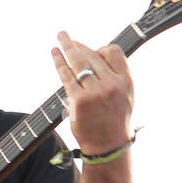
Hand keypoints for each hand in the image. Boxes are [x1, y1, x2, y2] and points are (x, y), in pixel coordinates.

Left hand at [50, 30, 134, 154]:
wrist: (107, 146)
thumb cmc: (114, 120)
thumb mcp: (125, 95)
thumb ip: (114, 75)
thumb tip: (95, 54)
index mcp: (126, 81)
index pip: (113, 52)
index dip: (100, 48)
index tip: (90, 50)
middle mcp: (112, 85)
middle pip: (92, 56)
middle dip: (77, 44)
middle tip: (65, 35)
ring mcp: (95, 92)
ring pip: (78, 63)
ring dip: (67, 47)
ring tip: (60, 37)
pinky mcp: (79, 101)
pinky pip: (67, 76)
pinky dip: (59, 63)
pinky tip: (55, 54)